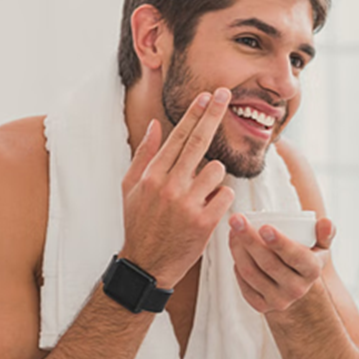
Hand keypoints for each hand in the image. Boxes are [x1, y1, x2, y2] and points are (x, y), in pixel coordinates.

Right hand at [119, 88, 235, 288]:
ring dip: (214, 178)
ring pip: (217, 170)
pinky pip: (226, 195)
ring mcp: (187, 204)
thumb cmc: (139, 223)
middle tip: (225, 94)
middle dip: (213, 115)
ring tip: (200, 193)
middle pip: (199, 142)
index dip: (195, 114)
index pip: (178, 137)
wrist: (145, 264)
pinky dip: (221, 199)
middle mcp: (169, 186)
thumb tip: (158, 125)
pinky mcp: (204, 222)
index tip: (207, 96)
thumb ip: (146, 155)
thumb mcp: (132, 188)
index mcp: (153, 175)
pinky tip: (208, 208)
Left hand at [229, 214, 335, 312]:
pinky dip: (237, 266)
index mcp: (312, 271)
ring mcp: (278, 300)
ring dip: (238, 250)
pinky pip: (244, 285)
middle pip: (268, 263)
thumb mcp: (320, 247)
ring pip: (252, 274)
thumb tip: (325, 221)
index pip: (296, 256)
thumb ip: (325, 233)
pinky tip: (235, 250)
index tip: (264, 227)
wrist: (296, 290)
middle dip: (249, 239)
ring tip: (232, 231)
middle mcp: (297, 289)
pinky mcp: (261, 307)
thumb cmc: (306, 259)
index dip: (280, 243)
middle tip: (236, 219)